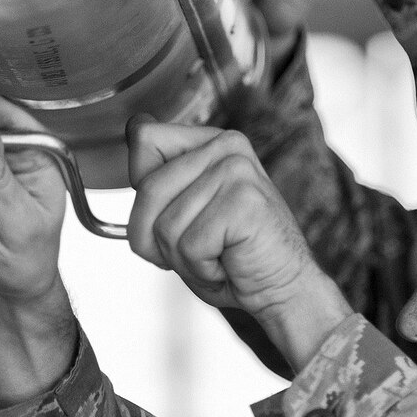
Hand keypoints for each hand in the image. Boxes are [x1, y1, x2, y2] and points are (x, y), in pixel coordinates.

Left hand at [127, 118, 352, 369]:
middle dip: (157, 238)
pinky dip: (203, 268)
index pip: (144, 140)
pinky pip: (190, 245)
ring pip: (165, 224)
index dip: (144, 195)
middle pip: (147, 189)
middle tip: (198, 248)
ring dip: (183, 258)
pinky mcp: (245, 201)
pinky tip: (229, 262)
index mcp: (209, 142)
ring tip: (217, 255)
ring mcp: (237, 170)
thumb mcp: (179, 214)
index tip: (177, 215)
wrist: (281, 290)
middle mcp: (225, 146)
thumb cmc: (231, 258)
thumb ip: (156, 178)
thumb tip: (135, 127)